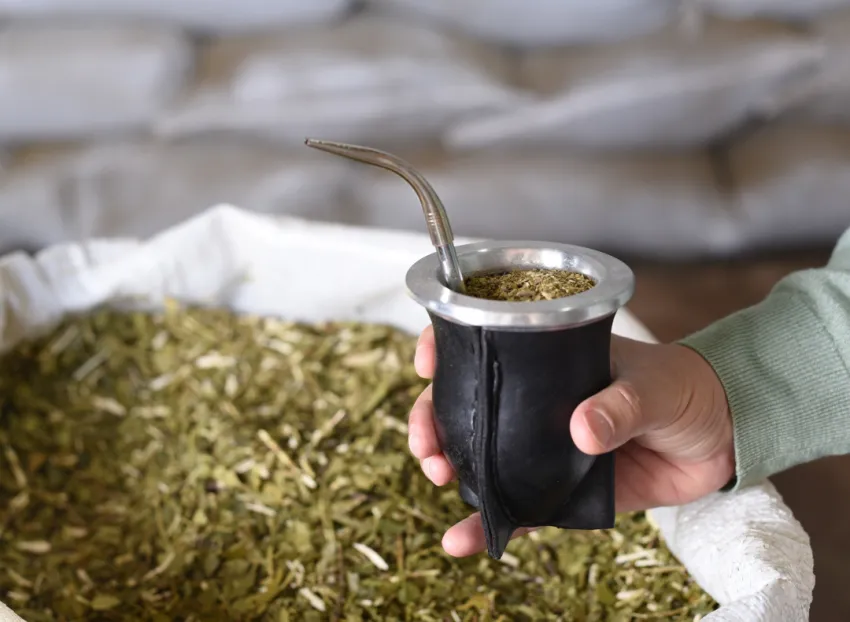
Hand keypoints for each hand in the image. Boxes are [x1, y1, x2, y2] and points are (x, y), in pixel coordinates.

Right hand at [408, 324, 734, 556]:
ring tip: (439, 476)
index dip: (447, 350)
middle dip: (434, 420)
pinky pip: (516, 508)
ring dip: (450, 466)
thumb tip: (582, 430)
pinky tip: (458, 540)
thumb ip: (620, 405)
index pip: (486, 345)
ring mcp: (542, 446)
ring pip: (480, 456)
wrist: (720, 438)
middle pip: (466, 405)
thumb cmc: (684, 389)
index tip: (428, 364)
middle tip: (429, 443)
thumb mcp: (654, 386)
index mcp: (550, 360)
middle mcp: (534, 401)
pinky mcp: (559, 490)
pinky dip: (488, 525)